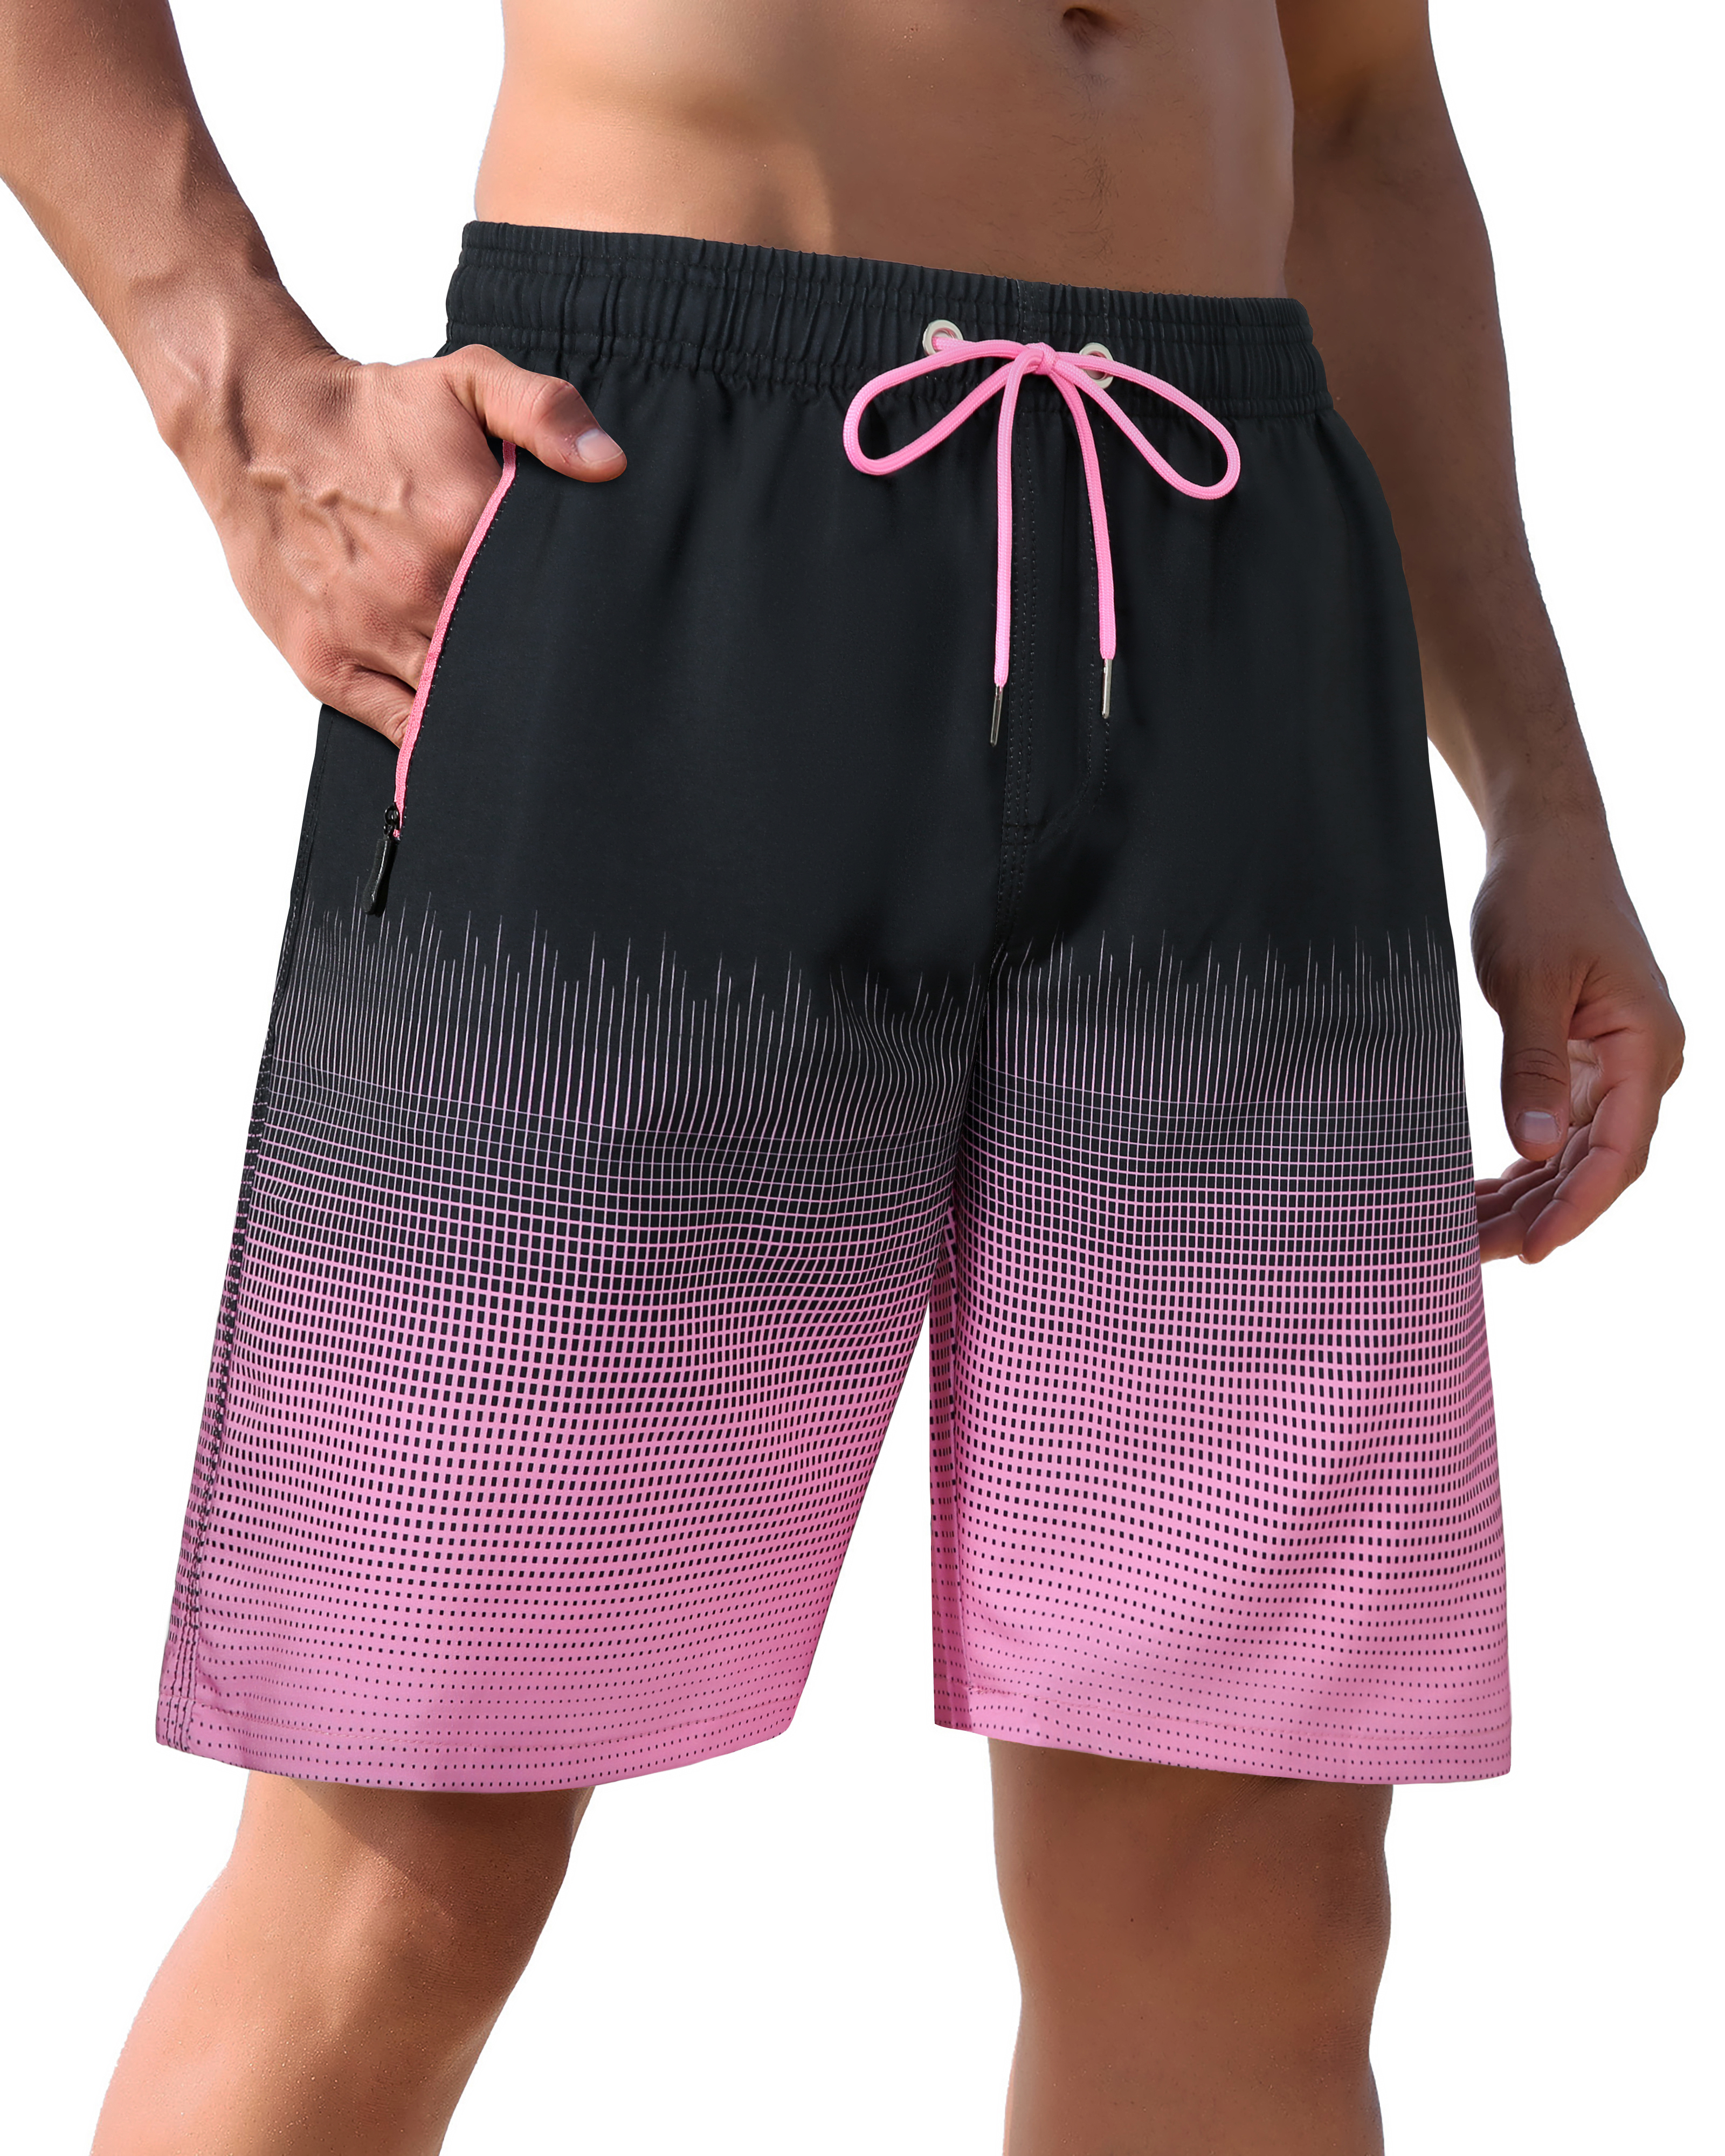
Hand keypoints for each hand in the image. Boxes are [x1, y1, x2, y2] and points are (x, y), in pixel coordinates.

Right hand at [181, 340, 625, 740]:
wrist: (255, 421)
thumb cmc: (369, 412)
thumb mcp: (467, 380)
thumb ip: (545, 412)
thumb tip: (609, 463)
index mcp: (462, 527)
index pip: (544, 610)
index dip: (573, 635)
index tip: (593, 648)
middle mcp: (415, 588)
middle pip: (502, 666)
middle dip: (534, 681)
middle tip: (570, 698)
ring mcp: (365, 632)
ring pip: (451, 706)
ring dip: (486, 715)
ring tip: (520, 721)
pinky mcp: (324, 662)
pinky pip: (396, 728)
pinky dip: (431, 740)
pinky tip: (461, 737)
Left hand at [1470, 816, 1682, 1262]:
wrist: (1547, 845)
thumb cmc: (1541, 899)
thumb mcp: (1530, 980)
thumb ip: (1532, 1064)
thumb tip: (1535, 1147)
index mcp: (1645, 1048)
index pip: (1619, 1155)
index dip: (1575, 1210)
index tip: (1530, 1252)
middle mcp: (1641, 1064)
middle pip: (1596, 1165)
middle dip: (1539, 1215)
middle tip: (1473, 1255)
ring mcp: (1614, 1063)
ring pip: (1575, 1153)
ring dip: (1527, 1197)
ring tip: (1469, 1235)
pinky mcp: (1583, 1057)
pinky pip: (1561, 1127)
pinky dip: (1525, 1163)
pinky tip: (1486, 1194)